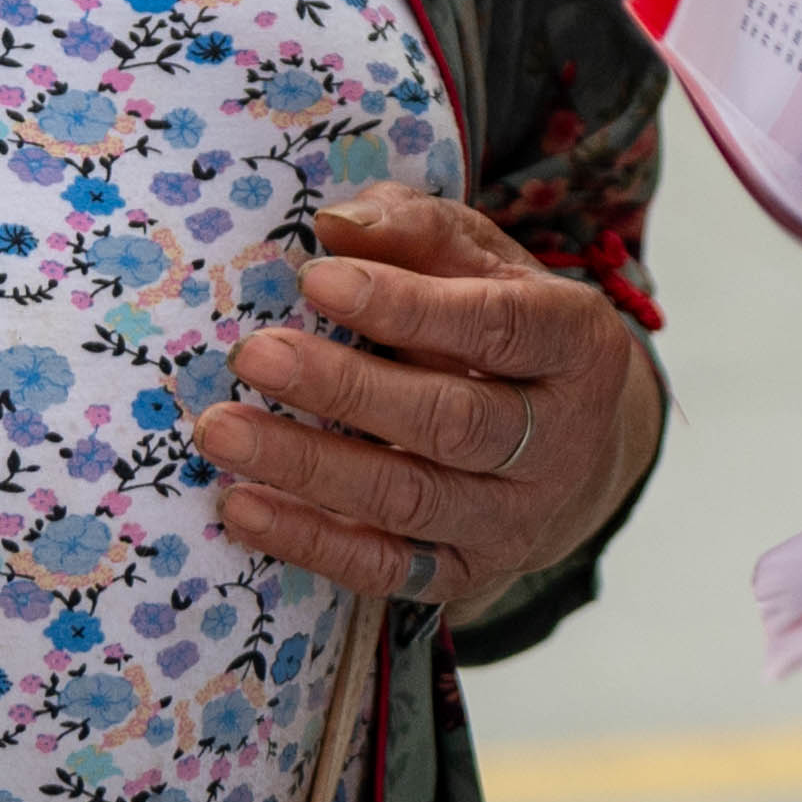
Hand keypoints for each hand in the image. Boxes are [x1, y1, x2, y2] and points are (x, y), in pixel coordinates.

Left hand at [202, 185, 663, 622]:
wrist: (577, 449)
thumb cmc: (509, 330)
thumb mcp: (485, 262)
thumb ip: (417, 232)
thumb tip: (334, 225)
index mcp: (576, 343)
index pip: (496, 326)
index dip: (406, 305)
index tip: (317, 279)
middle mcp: (560, 442)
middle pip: (453, 422)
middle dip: (346, 389)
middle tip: (254, 355)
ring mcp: (517, 520)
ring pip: (411, 500)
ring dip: (310, 467)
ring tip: (224, 430)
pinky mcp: (470, 576)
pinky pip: (385, 569)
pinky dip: (309, 541)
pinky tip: (243, 505)